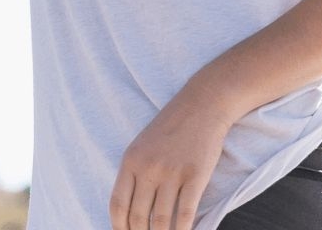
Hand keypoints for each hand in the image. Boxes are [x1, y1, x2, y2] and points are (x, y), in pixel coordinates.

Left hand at [109, 89, 233, 229]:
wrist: (203, 104)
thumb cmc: (172, 125)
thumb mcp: (143, 144)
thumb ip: (134, 173)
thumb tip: (129, 212)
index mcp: (131, 160)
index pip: (118, 205)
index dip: (119, 228)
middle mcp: (149, 168)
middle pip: (138, 218)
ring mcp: (172, 172)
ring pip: (161, 221)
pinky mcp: (195, 175)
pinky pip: (185, 214)